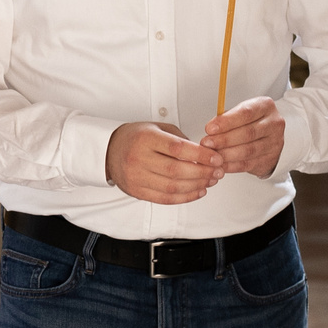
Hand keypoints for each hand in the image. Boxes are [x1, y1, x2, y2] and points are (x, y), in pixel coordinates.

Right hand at [105, 120, 220, 204]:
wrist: (110, 151)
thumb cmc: (136, 138)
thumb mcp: (158, 128)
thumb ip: (180, 139)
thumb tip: (205, 154)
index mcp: (146, 138)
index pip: (178, 148)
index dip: (200, 155)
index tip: (216, 158)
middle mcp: (139, 158)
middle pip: (177, 170)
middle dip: (203, 172)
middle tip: (218, 171)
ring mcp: (137, 177)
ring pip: (173, 187)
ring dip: (197, 186)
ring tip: (210, 181)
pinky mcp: (137, 192)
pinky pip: (165, 199)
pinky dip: (185, 197)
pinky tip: (198, 192)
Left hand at [200, 96, 285, 177]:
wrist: (268, 137)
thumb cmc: (250, 122)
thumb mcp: (240, 113)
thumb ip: (227, 118)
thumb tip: (210, 129)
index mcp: (265, 106)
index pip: (246, 113)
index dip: (226, 121)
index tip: (209, 128)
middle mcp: (274, 123)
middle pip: (248, 133)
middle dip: (224, 139)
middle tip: (207, 143)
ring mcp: (274, 142)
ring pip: (248, 150)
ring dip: (227, 154)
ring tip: (212, 155)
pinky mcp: (270, 159)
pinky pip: (248, 164)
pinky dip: (232, 165)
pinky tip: (221, 165)